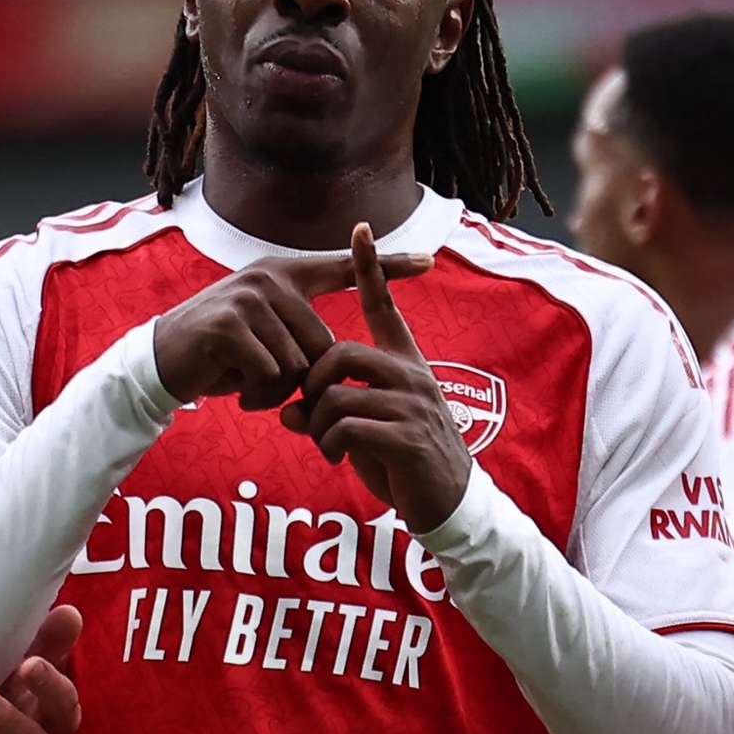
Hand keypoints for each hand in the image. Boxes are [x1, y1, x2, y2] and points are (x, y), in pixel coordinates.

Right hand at [152, 248, 433, 409]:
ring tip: (244, 379)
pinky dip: (256, 395)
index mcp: (284, 275)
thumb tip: (339, 359)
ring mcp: (249, 298)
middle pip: (323, 347)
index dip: (387, 266)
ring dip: (274, 391)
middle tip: (263, 382)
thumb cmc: (221, 356)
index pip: (344, 268)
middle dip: (300, 381)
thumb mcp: (266, 337)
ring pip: (298, 366)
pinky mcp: (230, 324)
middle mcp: (269, 278)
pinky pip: (270, 376)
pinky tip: (233, 386)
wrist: (161, 361)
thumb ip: (300, 335)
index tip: (430, 260)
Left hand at [278, 223, 467, 532]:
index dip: (370, 269)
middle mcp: (412, 376)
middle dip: (309, 384)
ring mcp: (412, 406)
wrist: (448, 505)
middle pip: (338, 354)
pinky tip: (335, 458)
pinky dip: (328, 444)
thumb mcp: (362, 432)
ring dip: (316, 424)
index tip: (360, 228)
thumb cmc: (404, 463)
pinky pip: (346, 427)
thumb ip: (327, 414)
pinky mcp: (408, 439)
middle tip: (304, 412)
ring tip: (324, 444)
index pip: (384, 307)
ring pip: (336, 395)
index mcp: (405, 365)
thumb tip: (286, 412)